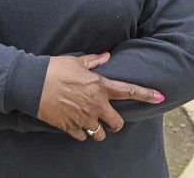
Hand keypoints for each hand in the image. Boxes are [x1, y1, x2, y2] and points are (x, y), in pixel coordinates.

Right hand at [37, 52, 162, 141]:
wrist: (32, 84)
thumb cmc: (54, 69)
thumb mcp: (76, 61)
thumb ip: (94, 61)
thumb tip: (106, 57)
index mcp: (100, 87)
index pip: (128, 91)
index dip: (146, 94)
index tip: (160, 97)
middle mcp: (96, 105)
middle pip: (116, 123)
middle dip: (115, 123)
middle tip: (108, 119)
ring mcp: (84, 118)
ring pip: (100, 134)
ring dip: (98, 130)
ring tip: (90, 122)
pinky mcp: (70, 127)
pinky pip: (82, 136)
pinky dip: (81, 132)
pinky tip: (75, 124)